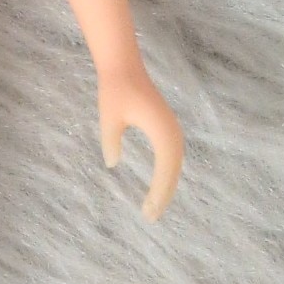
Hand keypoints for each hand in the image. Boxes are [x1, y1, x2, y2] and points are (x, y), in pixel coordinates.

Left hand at [97, 62, 183, 221]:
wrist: (124, 66)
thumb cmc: (115, 90)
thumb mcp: (109, 119)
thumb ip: (111, 141)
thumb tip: (112, 163)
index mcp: (162, 131)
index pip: (165, 170)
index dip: (159, 192)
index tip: (148, 211)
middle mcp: (172, 132)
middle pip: (173, 171)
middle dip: (163, 195)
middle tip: (150, 217)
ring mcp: (172, 130)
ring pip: (174, 165)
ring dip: (166, 186)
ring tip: (153, 208)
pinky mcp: (167, 128)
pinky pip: (170, 156)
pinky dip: (166, 174)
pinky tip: (158, 186)